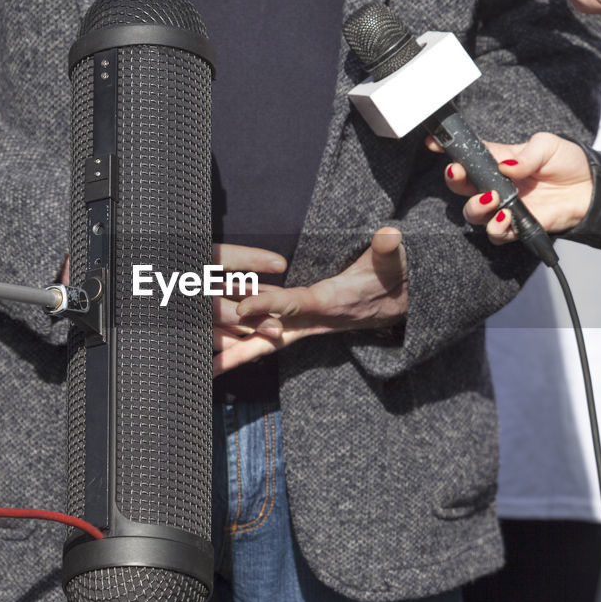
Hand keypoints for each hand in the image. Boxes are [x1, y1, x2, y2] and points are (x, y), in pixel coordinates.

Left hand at [216, 228, 407, 375]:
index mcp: (330, 303)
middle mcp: (312, 321)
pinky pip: (266, 333)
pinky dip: (241, 339)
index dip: (269, 305)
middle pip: (268, 339)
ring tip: (200, 363)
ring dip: (232, 351)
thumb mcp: (393, 263)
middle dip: (238, 353)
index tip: (242, 308)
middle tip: (209, 366)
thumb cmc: (393, 279)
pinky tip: (215, 343)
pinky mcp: (300, 322)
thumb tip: (390, 235)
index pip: (295, 304)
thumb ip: (388, 251)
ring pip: (262, 341)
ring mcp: (304, 324)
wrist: (401, 305)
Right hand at [432, 132, 593, 244]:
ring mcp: (503, 207)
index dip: (448, 149)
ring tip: (493, 199)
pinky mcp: (515, 227)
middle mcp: (495, 185)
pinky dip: (496, 227)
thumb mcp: (547, 146)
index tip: (434, 144)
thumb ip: (525, 154)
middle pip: (461, 186)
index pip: (467, 155)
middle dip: (454, 180)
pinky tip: (507, 217)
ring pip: (472, 212)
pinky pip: (495, 233)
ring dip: (476, 206)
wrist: (591, 190)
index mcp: (497, 161)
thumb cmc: (567, 163)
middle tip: (459, 174)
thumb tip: (506, 166)